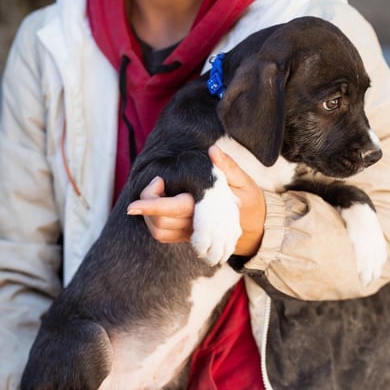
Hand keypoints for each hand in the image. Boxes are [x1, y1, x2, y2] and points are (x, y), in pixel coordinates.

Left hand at [126, 147, 265, 256]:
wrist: (257, 231)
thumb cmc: (250, 203)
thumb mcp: (245, 182)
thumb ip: (228, 167)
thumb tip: (213, 150)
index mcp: (207, 211)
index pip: (173, 209)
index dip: (150, 205)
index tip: (133, 203)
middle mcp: (196, 226)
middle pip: (159, 221)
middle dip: (148, 202)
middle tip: (158, 181)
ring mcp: (190, 235)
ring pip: (158, 231)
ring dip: (148, 214)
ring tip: (157, 193)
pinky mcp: (187, 238)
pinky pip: (162, 235)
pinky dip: (154, 222)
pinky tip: (161, 205)